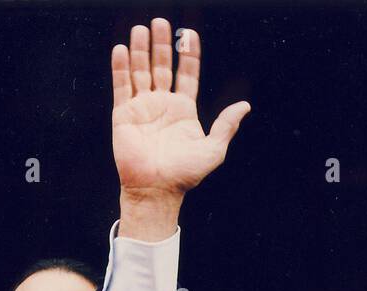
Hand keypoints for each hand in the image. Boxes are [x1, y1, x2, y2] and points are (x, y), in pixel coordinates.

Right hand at [111, 17, 249, 235]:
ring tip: (142, 29)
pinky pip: (121, 86)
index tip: (189, 35)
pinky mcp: (123, 114)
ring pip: (140, 71)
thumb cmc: (185, 174)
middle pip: (161, 66)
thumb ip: (226, 125)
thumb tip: (245, 106)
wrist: (156, 189)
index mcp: (184, 110)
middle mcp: (162, 104)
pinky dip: (121, 67)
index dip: (188, 54)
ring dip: (141, 50)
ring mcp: (142, 107)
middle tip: (161, 23)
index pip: (187, 74)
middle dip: (162, 45)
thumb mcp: (213, 149)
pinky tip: (123, 50)